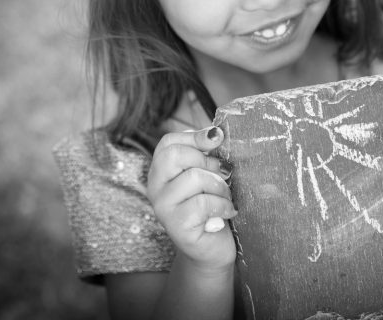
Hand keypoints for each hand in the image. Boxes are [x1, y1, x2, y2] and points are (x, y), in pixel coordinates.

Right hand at [146, 127, 236, 268]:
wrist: (213, 248)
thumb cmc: (213, 206)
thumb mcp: (210, 175)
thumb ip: (208, 154)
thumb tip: (215, 133)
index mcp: (161, 170)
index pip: (169, 142)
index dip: (195, 137)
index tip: (217, 139)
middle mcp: (155, 187)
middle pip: (176, 155)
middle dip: (208, 162)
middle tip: (223, 176)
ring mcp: (163, 207)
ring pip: (195, 177)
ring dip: (220, 187)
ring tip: (225, 199)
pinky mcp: (176, 226)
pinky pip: (203, 203)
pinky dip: (223, 206)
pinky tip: (227, 213)